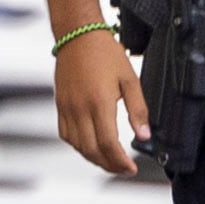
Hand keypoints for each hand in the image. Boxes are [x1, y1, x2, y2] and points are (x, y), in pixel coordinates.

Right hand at [56, 27, 151, 178]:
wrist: (78, 35)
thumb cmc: (104, 52)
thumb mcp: (130, 79)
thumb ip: (138, 109)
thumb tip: (144, 135)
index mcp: (99, 102)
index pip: (108, 144)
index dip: (120, 161)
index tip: (131, 168)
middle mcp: (79, 109)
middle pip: (91, 150)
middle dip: (108, 165)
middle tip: (123, 169)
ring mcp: (67, 108)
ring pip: (77, 145)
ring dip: (93, 158)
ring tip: (110, 161)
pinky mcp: (60, 105)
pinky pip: (66, 134)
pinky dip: (78, 145)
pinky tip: (91, 145)